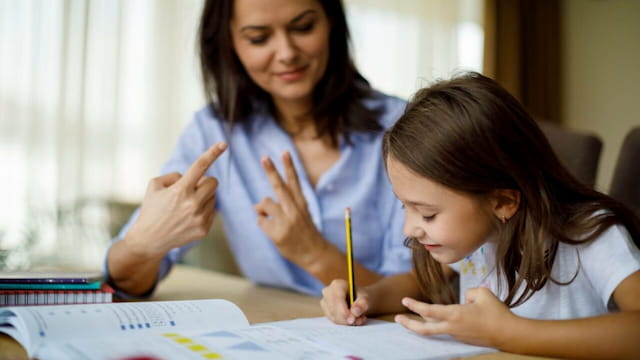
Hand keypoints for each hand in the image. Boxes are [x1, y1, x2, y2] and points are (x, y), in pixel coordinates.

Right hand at [125, 142, 226, 256]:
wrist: (149, 240)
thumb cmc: (152, 209)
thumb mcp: (154, 185)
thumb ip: (174, 176)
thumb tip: (191, 177)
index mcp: (180, 190)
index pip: (200, 166)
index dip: (212, 153)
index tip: (223, 144)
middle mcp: (192, 204)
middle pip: (213, 182)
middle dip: (205, 182)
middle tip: (192, 188)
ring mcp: (199, 218)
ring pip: (213, 197)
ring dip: (203, 197)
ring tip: (185, 207)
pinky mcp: (204, 229)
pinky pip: (212, 211)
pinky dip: (203, 210)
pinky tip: (188, 217)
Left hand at [254, 151, 325, 266]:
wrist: (314, 254)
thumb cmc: (304, 232)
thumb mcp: (300, 214)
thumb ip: (282, 205)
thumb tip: (257, 206)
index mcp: (301, 203)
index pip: (294, 181)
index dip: (289, 166)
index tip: (285, 152)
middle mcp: (295, 210)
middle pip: (279, 187)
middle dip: (271, 171)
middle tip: (264, 158)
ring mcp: (286, 222)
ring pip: (264, 203)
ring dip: (261, 208)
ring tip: (268, 216)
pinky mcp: (278, 234)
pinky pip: (260, 221)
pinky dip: (263, 223)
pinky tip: (272, 231)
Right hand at [321, 279, 368, 325]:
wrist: (359, 300)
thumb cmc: (361, 297)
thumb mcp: (366, 299)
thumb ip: (362, 305)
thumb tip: (355, 311)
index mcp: (338, 284)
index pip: (337, 298)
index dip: (343, 310)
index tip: (352, 319)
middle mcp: (328, 291)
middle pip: (333, 309)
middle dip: (345, 318)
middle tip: (358, 321)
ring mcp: (325, 302)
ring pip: (333, 317)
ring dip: (346, 322)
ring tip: (359, 319)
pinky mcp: (326, 311)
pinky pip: (333, 321)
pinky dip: (344, 323)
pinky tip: (353, 320)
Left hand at [395, 287, 515, 347]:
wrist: (509, 334)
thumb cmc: (497, 312)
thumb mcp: (482, 293)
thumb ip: (468, 292)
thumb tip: (464, 299)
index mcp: (455, 315)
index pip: (429, 310)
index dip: (415, 306)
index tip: (404, 300)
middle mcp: (452, 327)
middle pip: (424, 329)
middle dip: (409, 324)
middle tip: (397, 318)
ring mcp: (457, 335)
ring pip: (435, 328)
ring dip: (424, 323)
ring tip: (413, 317)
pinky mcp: (463, 338)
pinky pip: (446, 329)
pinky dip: (439, 323)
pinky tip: (436, 318)